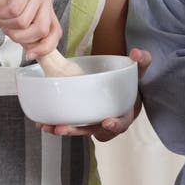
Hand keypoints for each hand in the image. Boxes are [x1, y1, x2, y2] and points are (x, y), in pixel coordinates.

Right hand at [0, 0, 60, 57]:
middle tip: (5, 27)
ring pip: (24, 22)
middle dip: (19, 36)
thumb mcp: (10, 20)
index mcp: (44, 6)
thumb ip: (23, 32)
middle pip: (41, 30)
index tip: (29, 55)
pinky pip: (13, 10)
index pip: (55, 31)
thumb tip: (33, 52)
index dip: (44, 48)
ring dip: (4, 22)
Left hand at [36, 48, 151, 141]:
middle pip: (93, 130)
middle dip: (77, 131)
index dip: (114, 125)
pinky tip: (42, 122)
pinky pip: (70, 125)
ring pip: (78, 130)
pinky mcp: (82, 120)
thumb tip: (135, 52)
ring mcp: (93, 123)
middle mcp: (107, 122)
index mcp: (123, 114)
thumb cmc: (129, 83)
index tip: (107, 122)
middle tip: (63, 128)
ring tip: (48, 127)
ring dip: (63, 130)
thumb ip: (141, 60)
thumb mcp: (139, 70)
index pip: (121, 123)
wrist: (121, 90)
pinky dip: (56, 125)